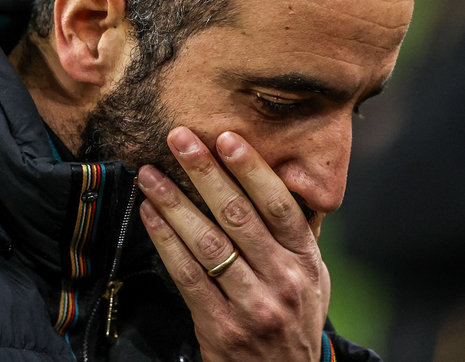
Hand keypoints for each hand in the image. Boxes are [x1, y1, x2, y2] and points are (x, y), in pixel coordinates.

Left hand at [137, 126, 330, 361]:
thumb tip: (283, 178)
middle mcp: (283, 280)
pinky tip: (149, 215)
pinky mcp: (220, 327)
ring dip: (174, 203)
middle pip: (239, 215)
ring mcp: (252, 306)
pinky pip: (187, 276)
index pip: (279, 205)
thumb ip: (297, 234)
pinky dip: (165, 241)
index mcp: (306, 261)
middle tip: (179, 139)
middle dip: (204, 172)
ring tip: (151, 174)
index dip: (252, 169)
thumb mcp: (314, 278)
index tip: (226, 138)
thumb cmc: (296, 320)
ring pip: (208, 243)